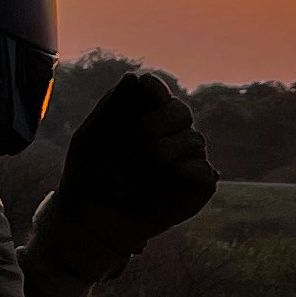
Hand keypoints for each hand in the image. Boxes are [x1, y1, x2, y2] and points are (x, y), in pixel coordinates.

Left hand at [28, 67, 217, 286]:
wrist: (93, 218)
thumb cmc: (89, 174)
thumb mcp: (92, 137)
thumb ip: (114, 108)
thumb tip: (134, 77)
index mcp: (142, 115)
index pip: (157, 92)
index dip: (156, 89)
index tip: (149, 92)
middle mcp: (166, 134)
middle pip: (180, 112)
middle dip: (164, 118)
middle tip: (142, 133)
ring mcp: (183, 160)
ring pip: (195, 141)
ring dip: (174, 146)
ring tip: (153, 156)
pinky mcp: (194, 187)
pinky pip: (206, 172)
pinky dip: (193, 170)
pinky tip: (176, 172)